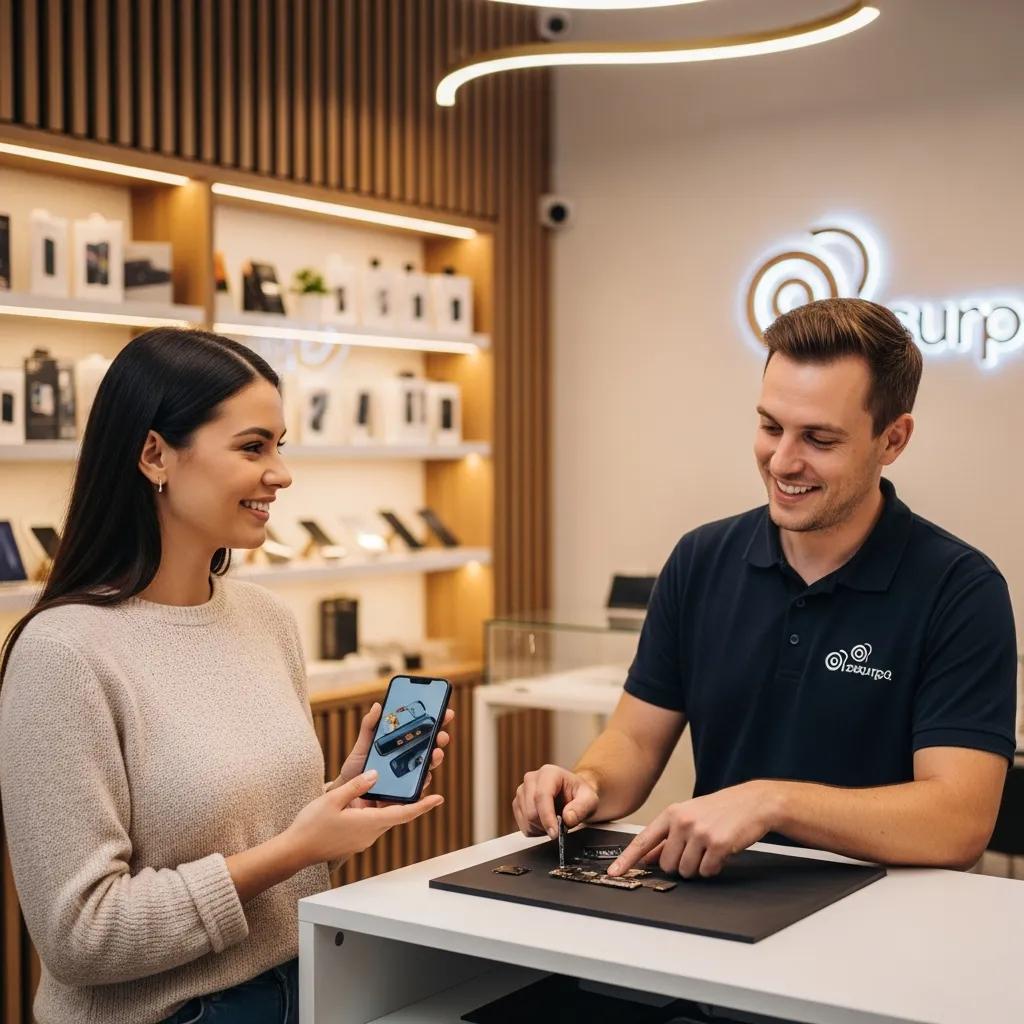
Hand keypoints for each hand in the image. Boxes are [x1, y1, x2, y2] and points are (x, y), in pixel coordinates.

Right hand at [286, 770, 443, 868]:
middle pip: (396, 814)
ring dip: (392, 804)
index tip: (438, 798)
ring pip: (384, 817)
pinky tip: (370, 796)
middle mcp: (370, 833)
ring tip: (395, 784)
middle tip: (418, 779)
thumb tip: (376, 775)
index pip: (404, 813)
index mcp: (369, 823)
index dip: (423, 805)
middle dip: (409, 799)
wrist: (295, 851)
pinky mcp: (355, 839)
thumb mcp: (333, 799)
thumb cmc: (311, 827)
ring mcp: (363, 838)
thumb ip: (357, 786)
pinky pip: (373, 822)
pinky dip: (377, 809)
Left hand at [326, 703, 454, 803]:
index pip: (423, 731)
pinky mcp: (404, 793)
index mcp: (402, 745)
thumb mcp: (362, 744)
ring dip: (435, 759)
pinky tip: (425, 775)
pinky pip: (417, 788)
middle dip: (440, 739)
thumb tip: (378, 705)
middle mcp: (409, 760)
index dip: (436, 721)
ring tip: (435, 752)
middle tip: (441, 734)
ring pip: (428, 767)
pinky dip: (423, 781)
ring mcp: (408, 776)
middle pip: (430, 747)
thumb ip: (370, 726)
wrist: (345, 791)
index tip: (445, 712)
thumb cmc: (356, 767)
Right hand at [512, 764, 599, 836]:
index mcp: (549, 773)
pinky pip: (522, 825)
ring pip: (526, 819)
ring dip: (541, 828)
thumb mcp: (590, 799)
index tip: (555, 833)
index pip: (542, 796)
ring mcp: (522, 790)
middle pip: (531, 810)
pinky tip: (545, 823)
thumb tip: (568, 818)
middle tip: (560, 826)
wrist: (572, 794)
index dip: (547, 817)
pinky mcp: (518, 803)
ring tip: (554, 821)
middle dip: (546, 825)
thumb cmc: (580, 794)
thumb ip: (582, 808)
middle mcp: (532, 779)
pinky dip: (534, 830)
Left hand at [607, 781, 776, 878]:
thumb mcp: (689, 816)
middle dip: (680, 864)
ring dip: (698, 867)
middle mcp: (682, 822)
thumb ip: (667, 836)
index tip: (614, 872)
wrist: (752, 802)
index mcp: (671, 813)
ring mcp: (699, 832)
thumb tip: (646, 857)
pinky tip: (720, 852)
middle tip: (695, 851)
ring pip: (685, 870)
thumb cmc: (719, 810)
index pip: (643, 840)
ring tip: (709, 849)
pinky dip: (713, 868)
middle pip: (666, 864)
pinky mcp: (716, 844)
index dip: (627, 859)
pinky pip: (706, 872)